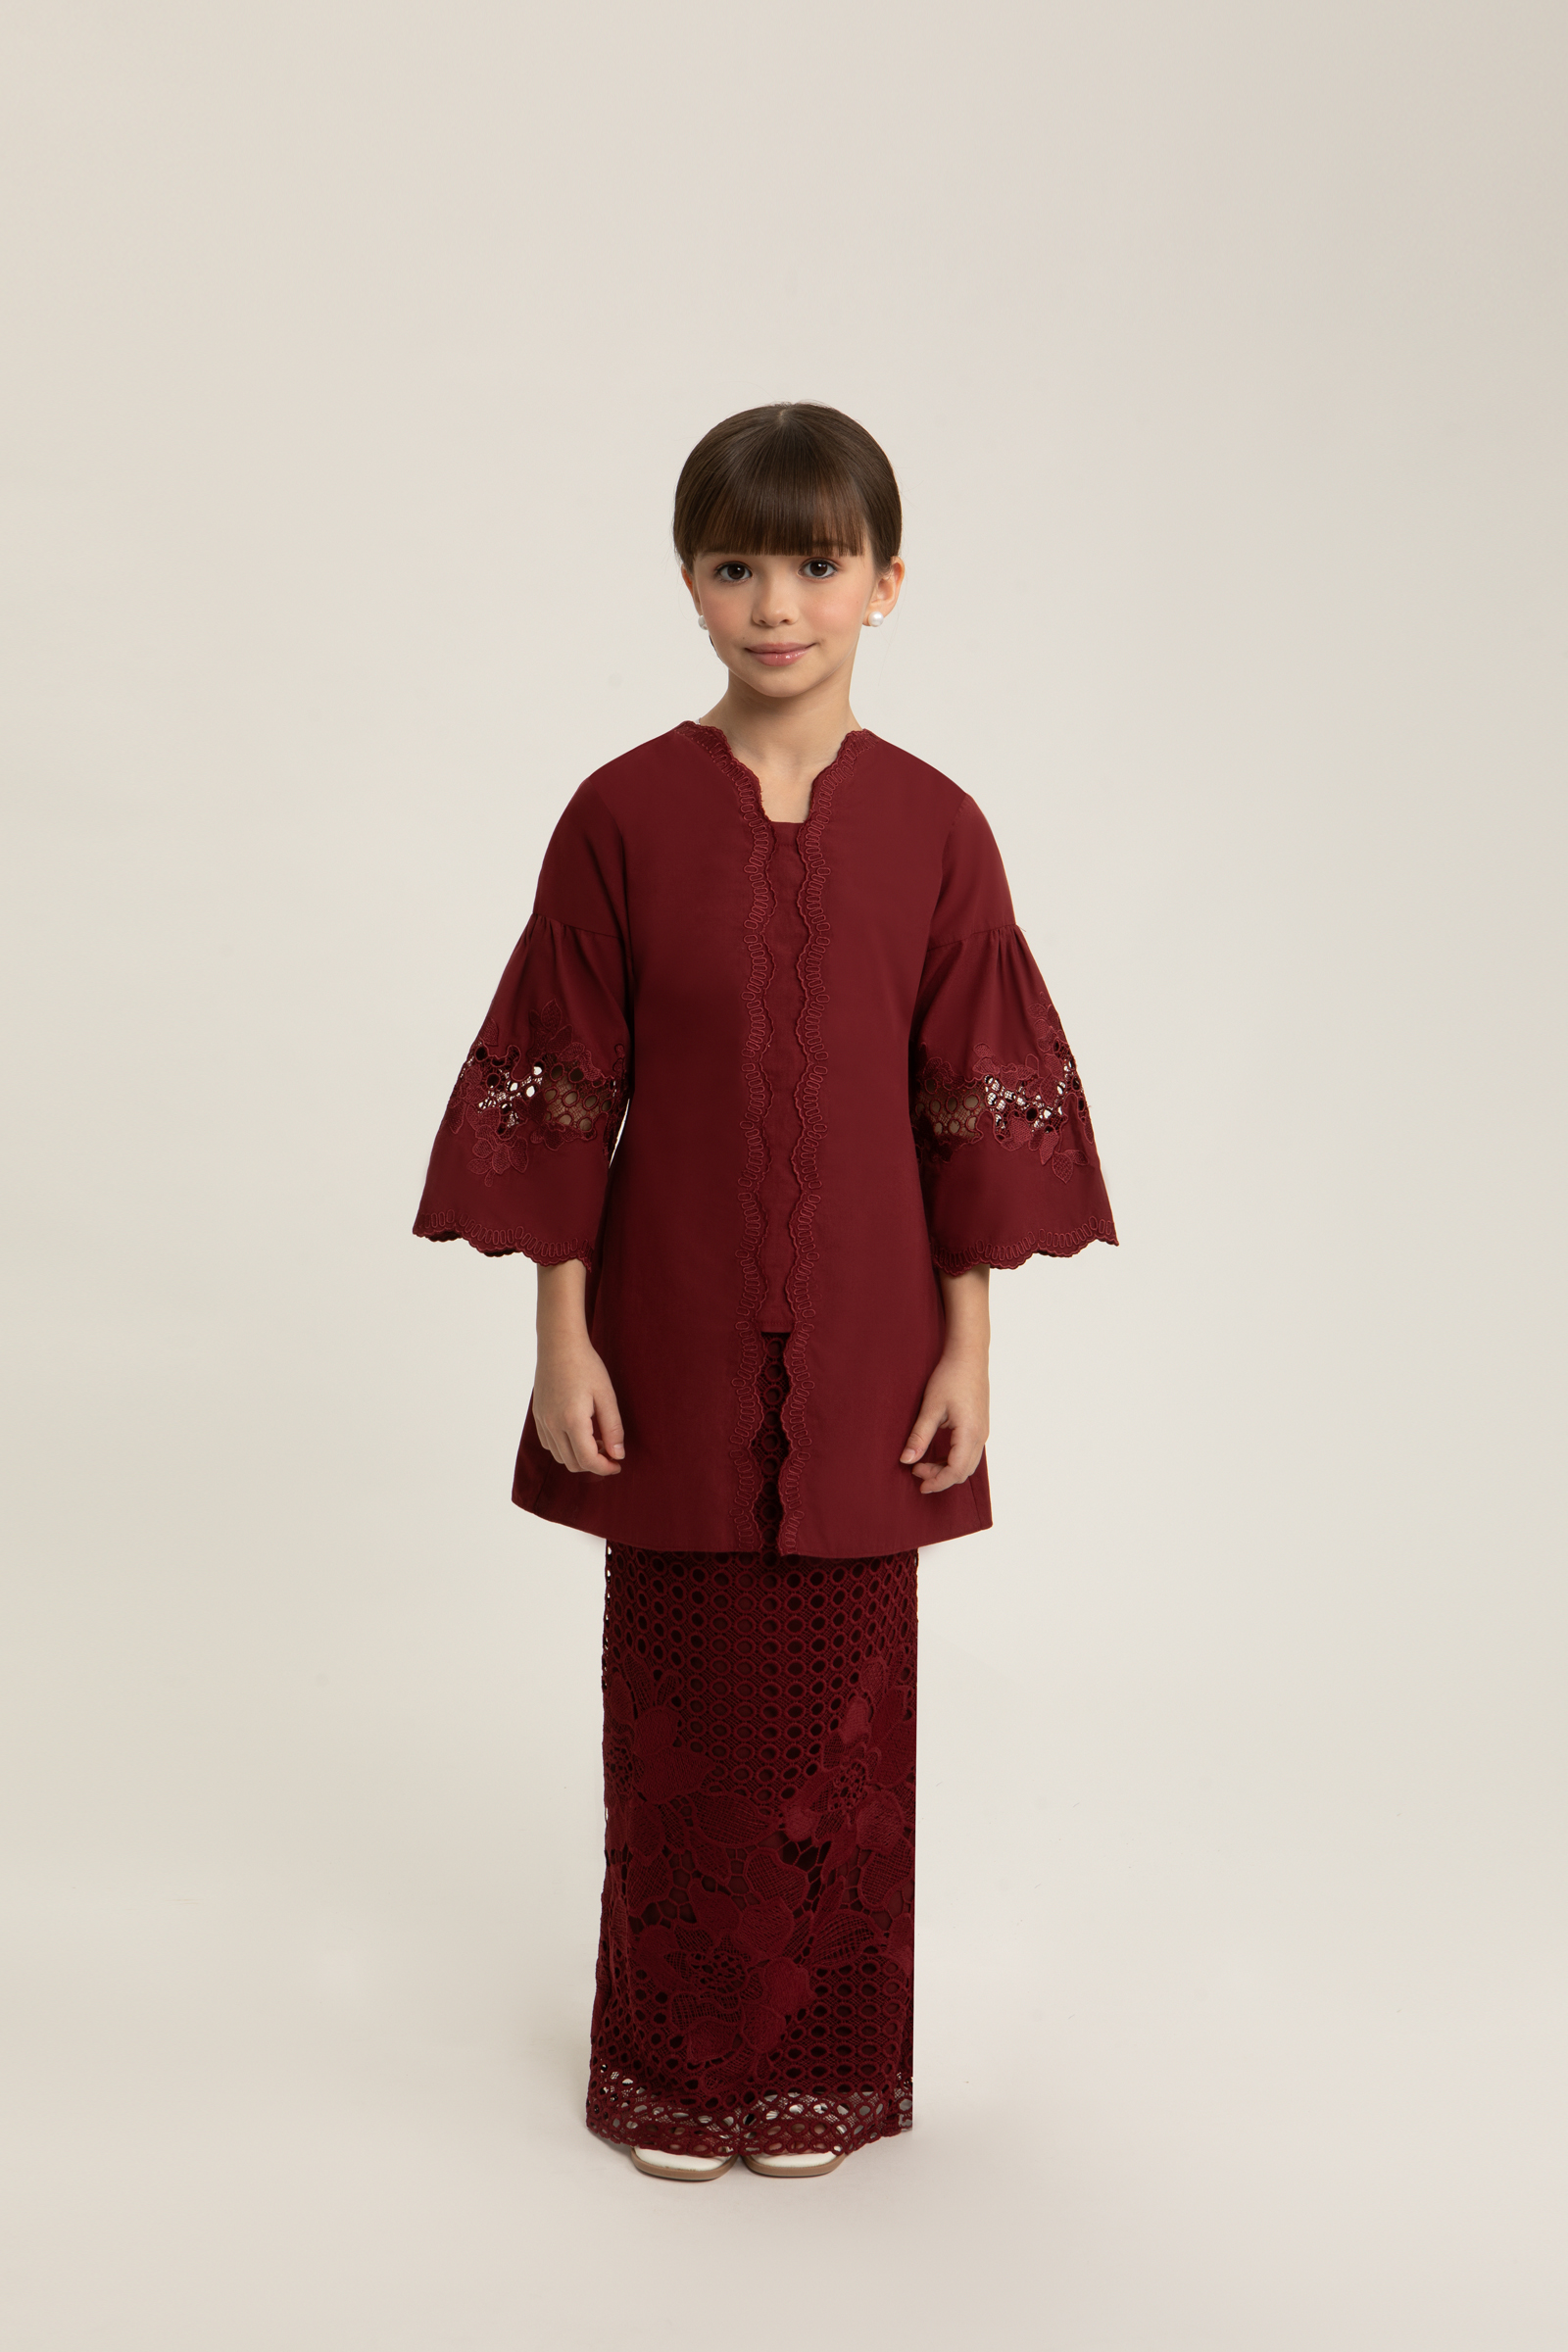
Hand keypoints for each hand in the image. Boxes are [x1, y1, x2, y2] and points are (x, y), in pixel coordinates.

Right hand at [533, 1261, 624, 1475]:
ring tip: (597, 1441)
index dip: (605, 1468)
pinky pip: (549, 1444)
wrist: (559, 1345)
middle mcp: (553, 1425)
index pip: (588, 1460)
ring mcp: (542, 1421)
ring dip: (579, 1457)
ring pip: (559, 1457)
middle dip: (593, 1464)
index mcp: (572, 1420)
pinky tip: (579, 1433)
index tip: (618, 1465)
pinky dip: (565, 1448)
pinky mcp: (538, 1416)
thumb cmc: (586, 1366)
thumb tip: (618, 1455)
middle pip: (573, 1463)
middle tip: (611, 1452)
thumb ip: (613, 1428)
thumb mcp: (606, 1396)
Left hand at [900, 1264, 989, 1494]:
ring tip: (922, 1463)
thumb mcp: (931, 1407)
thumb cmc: (950, 1377)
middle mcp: (981, 1435)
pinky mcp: (980, 1425)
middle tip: (916, 1472)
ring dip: (946, 1468)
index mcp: (970, 1433)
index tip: (918, 1484)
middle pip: (963, 1471)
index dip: (937, 1482)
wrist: (969, 1355)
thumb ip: (919, 1436)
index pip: (955, 1471)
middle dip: (940, 1477)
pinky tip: (935, 1452)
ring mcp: (983, 1430)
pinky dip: (953, 1459)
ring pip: (968, 1463)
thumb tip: (906, 1460)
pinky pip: (969, 1452)